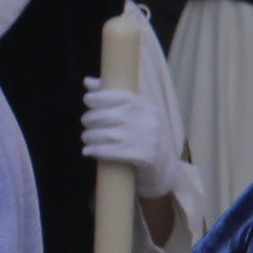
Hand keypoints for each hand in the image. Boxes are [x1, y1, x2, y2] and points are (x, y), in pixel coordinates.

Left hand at [78, 11, 190, 207]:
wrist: (163, 172)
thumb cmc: (144, 138)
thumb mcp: (133, 113)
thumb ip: (113, 95)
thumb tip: (89, 80)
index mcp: (144, 104)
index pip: (112, 95)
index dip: (96, 98)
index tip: (92, 103)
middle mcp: (145, 118)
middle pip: (101, 114)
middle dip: (90, 121)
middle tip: (90, 127)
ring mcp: (143, 138)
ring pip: (100, 132)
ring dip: (90, 137)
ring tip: (91, 141)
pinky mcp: (139, 157)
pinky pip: (106, 151)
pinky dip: (94, 150)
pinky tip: (91, 151)